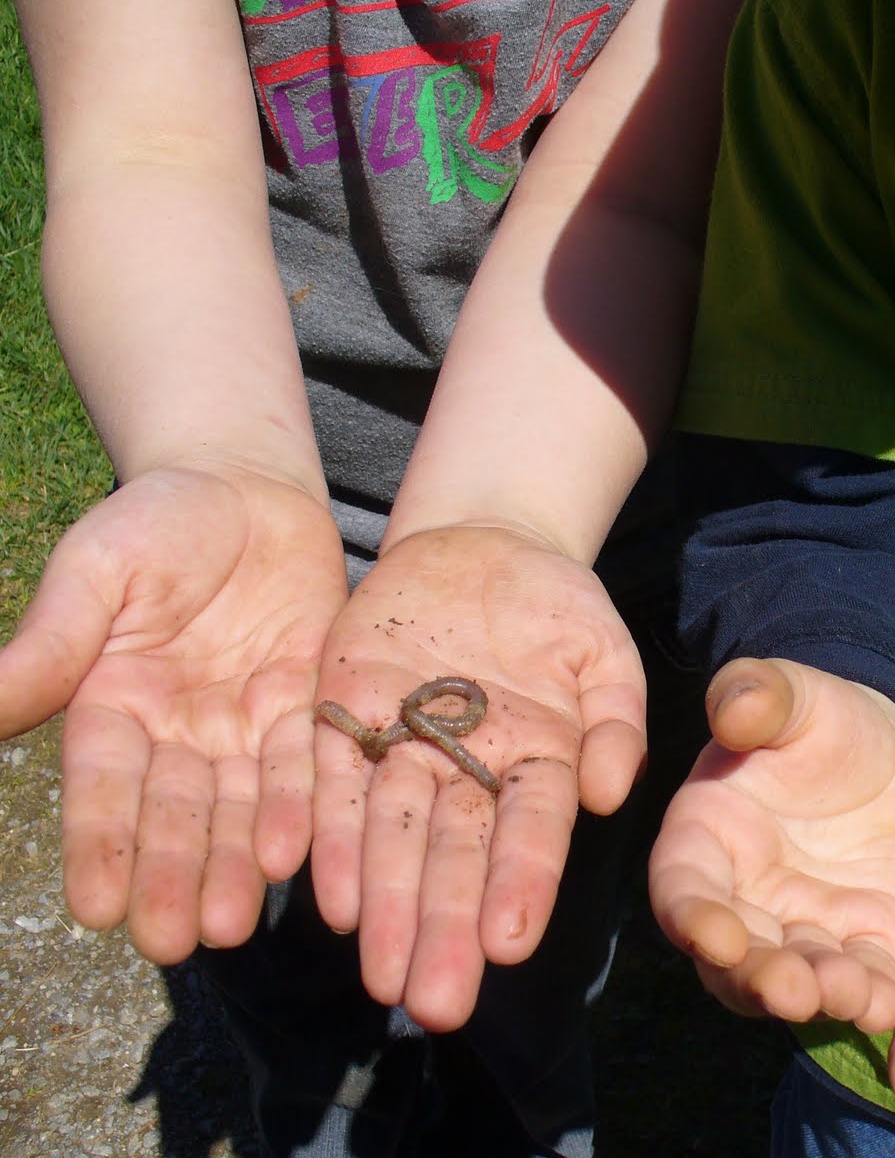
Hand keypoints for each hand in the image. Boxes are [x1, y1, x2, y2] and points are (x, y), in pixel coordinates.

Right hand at [0, 463, 346, 964]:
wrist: (246, 486)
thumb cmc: (155, 523)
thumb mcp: (96, 574)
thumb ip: (51, 645)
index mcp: (111, 705)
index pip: (101, 787)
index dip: (100, 846)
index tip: (97, 910)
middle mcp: (177, 730)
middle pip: (175, 813)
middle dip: (176, 877)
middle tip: (179, 943)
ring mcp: (244, 722)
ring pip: (241, 805)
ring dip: (237, 864)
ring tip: (237, 922)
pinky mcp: (308, 703)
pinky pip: (307, 762)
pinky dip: (301, 807)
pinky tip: (297, 854)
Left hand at [307, 524, 647, 1029]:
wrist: (481, 541)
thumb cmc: (557, 604)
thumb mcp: (605, 650)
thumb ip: (616, 719)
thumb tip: (612, 794)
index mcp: (539, 763)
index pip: (531, 833)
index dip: (521, 886)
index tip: (510, 945)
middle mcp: (468, 774)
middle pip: (455, 857)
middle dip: (443, 929)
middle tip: (433, 1003)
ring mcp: (406, 749)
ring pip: (391, 837)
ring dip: (385, 905)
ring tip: (380, 973)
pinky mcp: (346, 717)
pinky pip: (333, 783)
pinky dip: (327, 837)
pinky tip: (330, 896)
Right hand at [649, 658, 894, 1034]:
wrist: (886, 751)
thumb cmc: (819, 719)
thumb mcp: (793, 694)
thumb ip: (757, 695)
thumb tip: (733, 711)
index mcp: (706, 836)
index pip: (683, 887)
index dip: (692, 916)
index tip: (715, 937)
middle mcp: (744, 898)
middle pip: (733, 958)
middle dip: (758, 979)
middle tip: (792, 991)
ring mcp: (803, 928)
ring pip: (795, 981)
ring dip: (818, 997)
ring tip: (850, 996)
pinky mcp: (863, 943)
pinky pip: (861, 980)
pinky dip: (871, 1000)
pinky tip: (892, 1005)